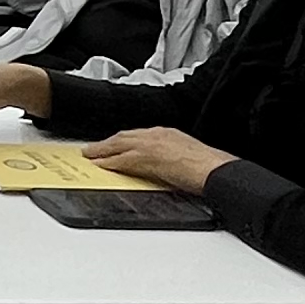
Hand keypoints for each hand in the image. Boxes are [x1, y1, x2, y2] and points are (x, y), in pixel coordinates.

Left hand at [83, 127, 233, 193]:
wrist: (214, 169)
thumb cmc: (209, 167)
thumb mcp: (188, 155)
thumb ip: (172, 157)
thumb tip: (166, 168)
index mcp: (167, 133)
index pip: (138, 135)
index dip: (124, 141)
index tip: (114, 145)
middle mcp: (156, 135)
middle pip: (124, 136)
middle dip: (107, 142)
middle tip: (93, 148)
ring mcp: (150, 144)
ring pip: (118, 144)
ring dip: (102, 150)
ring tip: (90, 155)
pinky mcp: (146, 157)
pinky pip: (120, 159)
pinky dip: (108, 161)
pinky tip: (99, 165)